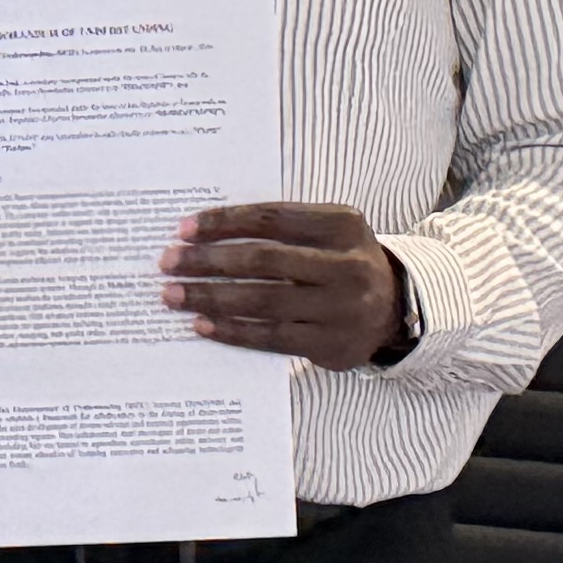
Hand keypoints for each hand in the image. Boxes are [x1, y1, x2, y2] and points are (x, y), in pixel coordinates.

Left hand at [160, 203, 403, 371]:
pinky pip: (271, 338)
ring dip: (212, 298)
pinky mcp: (332, 345)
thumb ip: (283, 227)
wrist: (394, 308)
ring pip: (264, 301)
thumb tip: (206, 233)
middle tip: (168, 263)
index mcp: (342, 225)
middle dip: (209, 261)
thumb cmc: (341, 262)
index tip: (184, 229)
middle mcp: (347, 265)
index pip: (271, 218)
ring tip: (174, 295)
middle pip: (264, 260)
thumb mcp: (328, 231)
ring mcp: (342, 308)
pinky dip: (233, 331)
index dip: (224, 222)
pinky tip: (201, 324)